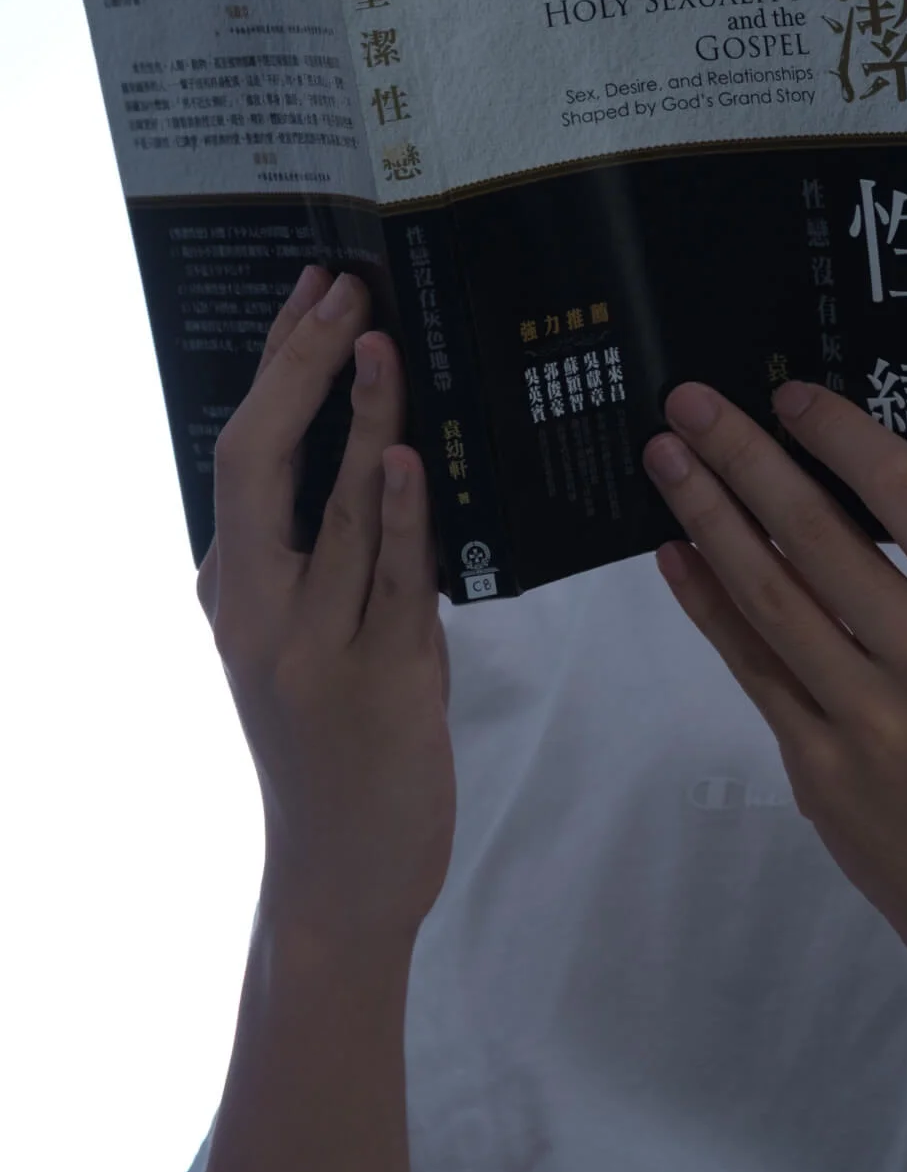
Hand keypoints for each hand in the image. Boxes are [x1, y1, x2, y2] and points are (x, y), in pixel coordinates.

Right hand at [196, 264, 455, 943]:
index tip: (313, 294)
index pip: (241, 451)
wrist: (339, 878)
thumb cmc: (330, 746)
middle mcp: (255, 610)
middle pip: (259, 464)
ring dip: (362, 422)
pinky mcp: (380, 683)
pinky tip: (407, 460)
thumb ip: (320, 556)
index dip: (277, 365)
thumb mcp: (299, 642)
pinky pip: (393, 582)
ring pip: (335, 513)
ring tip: (380, 345)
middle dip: (302, 369)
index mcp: (233, 589)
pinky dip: (400, 516)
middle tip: (346, 294)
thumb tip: (372, 441)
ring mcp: (313, 648)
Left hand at [643, 379, 906, 1014]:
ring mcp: (869, 721)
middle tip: (687, 401)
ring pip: (769, 595)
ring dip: (707, 516)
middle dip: (744, 458)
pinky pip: (751, 666)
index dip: (839, 436)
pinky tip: (676, 553)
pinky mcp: (818, 769)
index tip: (786, 393)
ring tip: (666, 460)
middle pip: (819, 536)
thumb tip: (906, 444)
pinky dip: (707, 603)